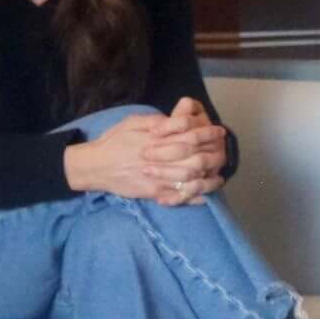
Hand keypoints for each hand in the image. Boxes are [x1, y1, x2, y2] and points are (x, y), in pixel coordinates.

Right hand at [67, 103, 224, 204]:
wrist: (95, 166)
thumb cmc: (114, 141)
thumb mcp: (133, 121)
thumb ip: (157, 121)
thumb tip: (178, 120)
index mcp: (155, 138)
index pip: (189, 135)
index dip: (208, 133)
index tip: (219, 130)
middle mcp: (159, 158)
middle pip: (195, 158)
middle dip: (214, 155)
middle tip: (224, 153)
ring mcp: (157, 178)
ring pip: (191, 180)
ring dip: (209, 178)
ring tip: (219, 176)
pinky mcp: (152, 193)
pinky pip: (178, 198)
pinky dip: (194, 197)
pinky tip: (205, 194)